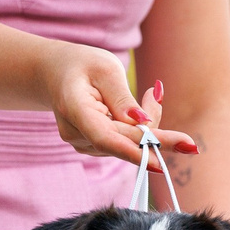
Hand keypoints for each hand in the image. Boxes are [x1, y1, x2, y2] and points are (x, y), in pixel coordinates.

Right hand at [42, 49, 199, 166]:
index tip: (162, 165)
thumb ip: (122, 97)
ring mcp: (81, 143)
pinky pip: (124, 143)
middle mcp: (75, 133)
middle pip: (124, 143)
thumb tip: (142, 123)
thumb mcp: (105, 69)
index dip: (135, 152)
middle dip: (156, 133)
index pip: (106, 138)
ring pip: (127, 144)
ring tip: (149, 96)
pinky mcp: (92, 146)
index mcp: (74, 109)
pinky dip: (138, 129)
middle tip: (175, 118)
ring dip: (147, 127)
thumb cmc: (81, 65)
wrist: (54, 72)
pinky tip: (138, 110)